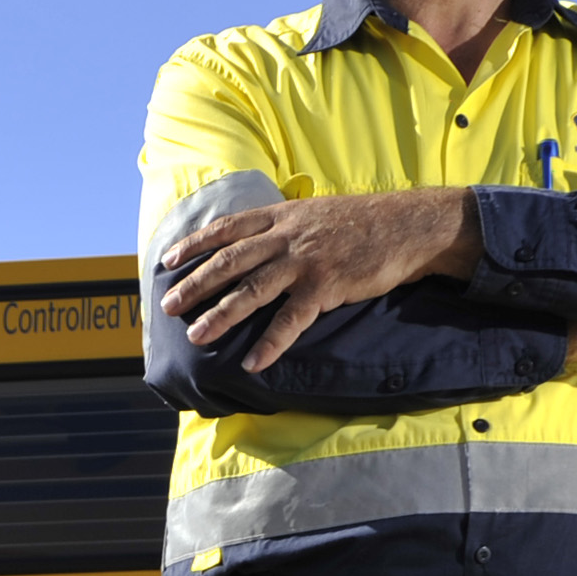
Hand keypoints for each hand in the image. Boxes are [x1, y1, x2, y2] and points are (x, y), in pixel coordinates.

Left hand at [157, 189, 477, 373]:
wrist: (408, 225)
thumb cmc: (363, 222)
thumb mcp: (316, 213)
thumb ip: (285, 227)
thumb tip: (257, 243)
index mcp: (282, 216)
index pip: (227, 228)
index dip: (194, 244)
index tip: (168, 260)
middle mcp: (287, 236)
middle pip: (230, 260)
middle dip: (195, 284)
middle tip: (168, 306)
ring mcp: (306, 261)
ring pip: (252, 289)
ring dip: (221, 315)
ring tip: (197, 335)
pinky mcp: (327, 286)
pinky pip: (292, 320)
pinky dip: (271, 343)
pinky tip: (253, 362)